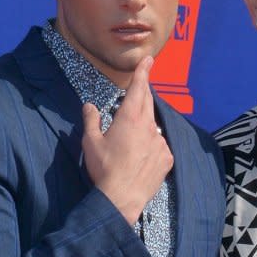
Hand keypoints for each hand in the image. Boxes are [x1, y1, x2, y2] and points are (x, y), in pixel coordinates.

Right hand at [81, 56, 172, 224]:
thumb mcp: (90, 142)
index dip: (143, 72)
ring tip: (132, 137)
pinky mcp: (167, 157)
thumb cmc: (104, 168)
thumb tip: (89, 105)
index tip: (149, 59)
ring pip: (154, 125)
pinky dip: (152, 145)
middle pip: (148, 102)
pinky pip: (160, 145)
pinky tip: (141, 156)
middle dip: (144, 92)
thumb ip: (91, 120)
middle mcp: (149, 126)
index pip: (138, 88)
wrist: (121, 197)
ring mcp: (160, 142)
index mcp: (130, 117)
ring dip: (145, 124)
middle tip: (141, 86)